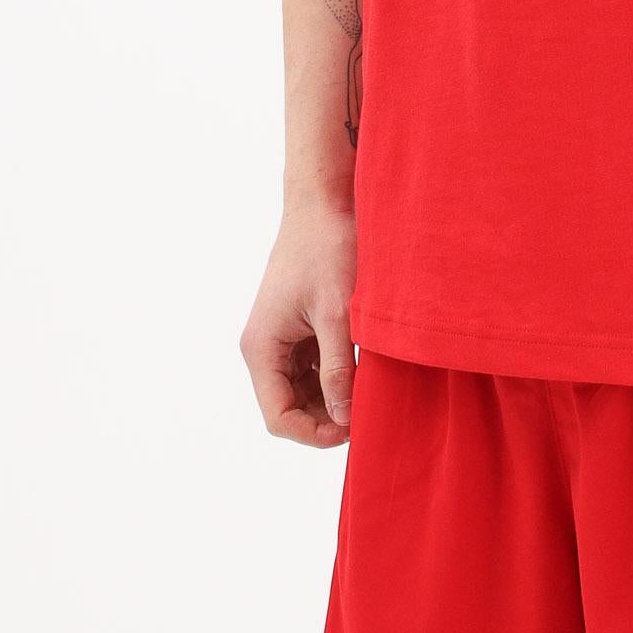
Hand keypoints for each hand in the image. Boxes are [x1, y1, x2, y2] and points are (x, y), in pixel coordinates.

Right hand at [239, 196, 357, 446]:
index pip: (278, 417)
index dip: (314, 433)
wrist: (324, 198)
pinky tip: (365, 365)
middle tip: (368, 413)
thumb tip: (344, 418)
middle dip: (325, 417)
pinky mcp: (298, 324)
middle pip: (289, 406)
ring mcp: (280, 335)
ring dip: (332, 395)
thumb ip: (338, 367)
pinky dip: (335, 371)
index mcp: (262, 347)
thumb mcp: (337, 312)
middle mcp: (264, 346)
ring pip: (302, 388)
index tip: (353, 430)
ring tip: (370, 388)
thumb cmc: (328, 246)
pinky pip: (312, 364)